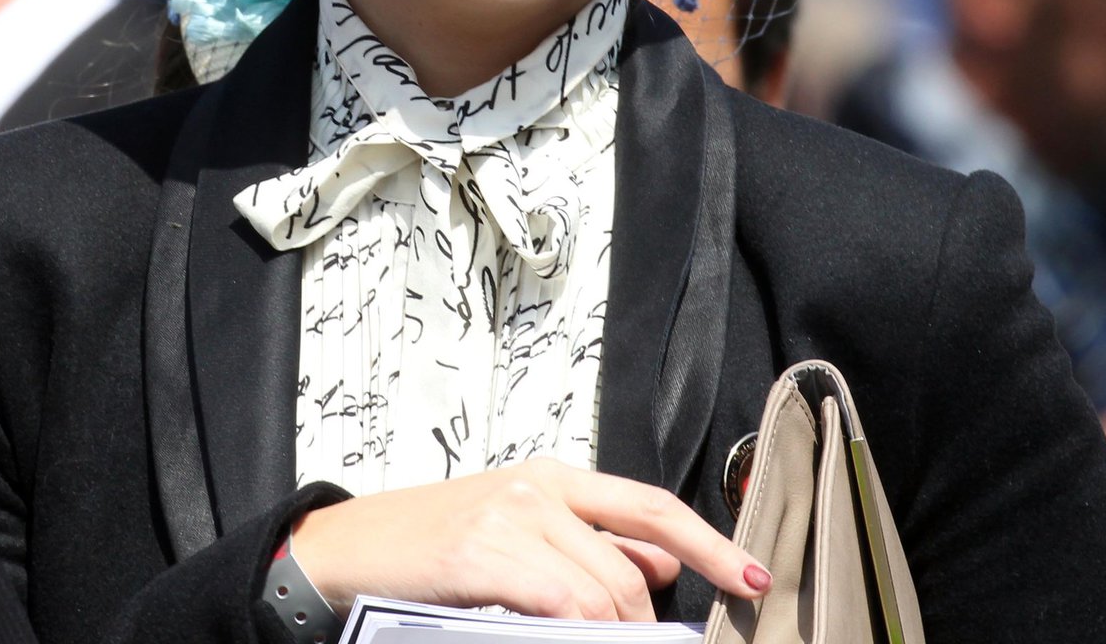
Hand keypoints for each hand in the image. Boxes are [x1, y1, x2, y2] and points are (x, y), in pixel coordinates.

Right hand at [288, 458, 771, 621]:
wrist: (351, 550)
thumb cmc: (434, 549)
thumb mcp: (520, 531)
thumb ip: (588, 542)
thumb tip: (659, 559)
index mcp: (555, 478)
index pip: (653, 507)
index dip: (710, 545)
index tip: (753, 578)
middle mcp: (539, 489)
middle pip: (632, 567)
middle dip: (650, 621)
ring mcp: (510, 516)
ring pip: (601, 593)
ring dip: (613, 633)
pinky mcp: (481, 552)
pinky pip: (558, 603)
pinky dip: (578, 630)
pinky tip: (567, 638)